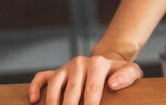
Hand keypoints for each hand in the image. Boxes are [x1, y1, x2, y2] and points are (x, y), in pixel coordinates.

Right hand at [28, 55, 142, 104]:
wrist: (106, 64)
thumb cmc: (119, 74)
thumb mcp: (132, 72)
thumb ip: (128, 76)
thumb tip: (112, 84)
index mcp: (98, 63)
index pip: (92, 91)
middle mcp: (80, 63)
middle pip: (71, 92)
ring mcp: (66, 67)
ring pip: (54, 86)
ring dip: (52, 103)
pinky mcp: (55, 72)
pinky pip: (41, 78)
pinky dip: (35, 88)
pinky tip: (33, 101)